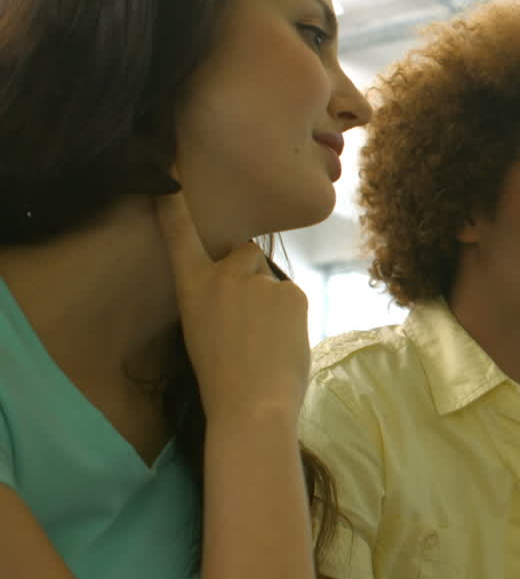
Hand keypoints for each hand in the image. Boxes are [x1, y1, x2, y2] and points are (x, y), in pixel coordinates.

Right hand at [154, 187, 310, 422]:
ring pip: (272, 284)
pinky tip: (281, 345)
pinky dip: (290, 319)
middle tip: (250, 321)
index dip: (173, 205)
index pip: (179, 236)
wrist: (251, 406)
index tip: (168, 172)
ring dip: (273, 305)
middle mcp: (222, 276)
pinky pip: (292, 300)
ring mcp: (257, 281)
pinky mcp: (289, 291)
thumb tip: (251, 293)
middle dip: (250, 275)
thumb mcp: (205, 333)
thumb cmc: (225, 382)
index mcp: (192, 289)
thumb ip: (221, 302)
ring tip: (264, 345)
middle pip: (245, 255)